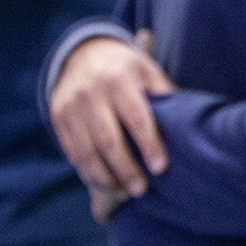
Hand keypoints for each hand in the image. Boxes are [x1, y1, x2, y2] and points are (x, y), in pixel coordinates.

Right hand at [50, 31, 173, 203]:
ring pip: (86, 152)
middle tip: (141, 190)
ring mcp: (70, 107)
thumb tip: (188, 124)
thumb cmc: (124, 68)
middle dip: (125, 169)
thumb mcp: (147, 70)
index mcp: (118, 79)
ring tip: (124, 192)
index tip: (160, 167)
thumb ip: (163, 94)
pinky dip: (88, 172)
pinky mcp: (57, 118)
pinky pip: (72, 152)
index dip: (149, 144)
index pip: (136, 117)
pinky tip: (105, 182)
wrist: (82, 53)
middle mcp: (90, 93)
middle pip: (108, 140)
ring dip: (105, 178)